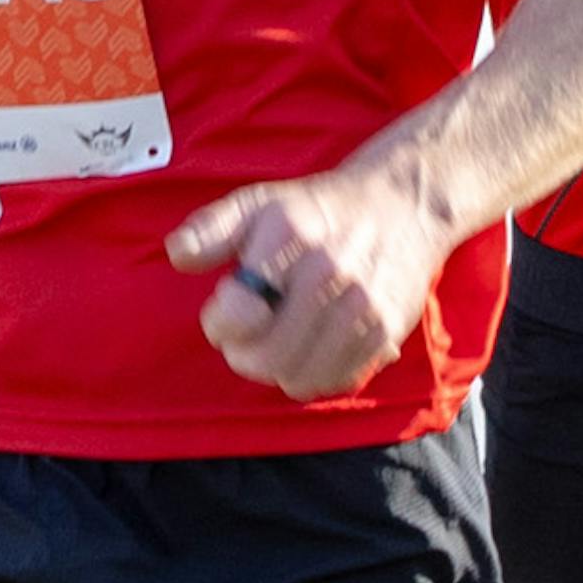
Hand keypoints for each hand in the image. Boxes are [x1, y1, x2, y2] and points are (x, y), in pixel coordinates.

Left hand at [164, 158, 462, 402]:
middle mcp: (327, 269)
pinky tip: (313, 346)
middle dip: (245, 354)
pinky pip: (335, 380)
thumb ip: (211, 229)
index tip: (229, 307)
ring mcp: (360, 304)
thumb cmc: (317, 211)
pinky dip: (316, 373)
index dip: (221, 323)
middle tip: (248, 336)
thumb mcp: (258, 203)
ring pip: (299, 377)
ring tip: (279, 341)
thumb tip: (178, 255)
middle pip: (267, 356)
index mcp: (288, 234)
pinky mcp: (385, 329)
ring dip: (279, 369)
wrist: (404, 206)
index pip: (238, 312)